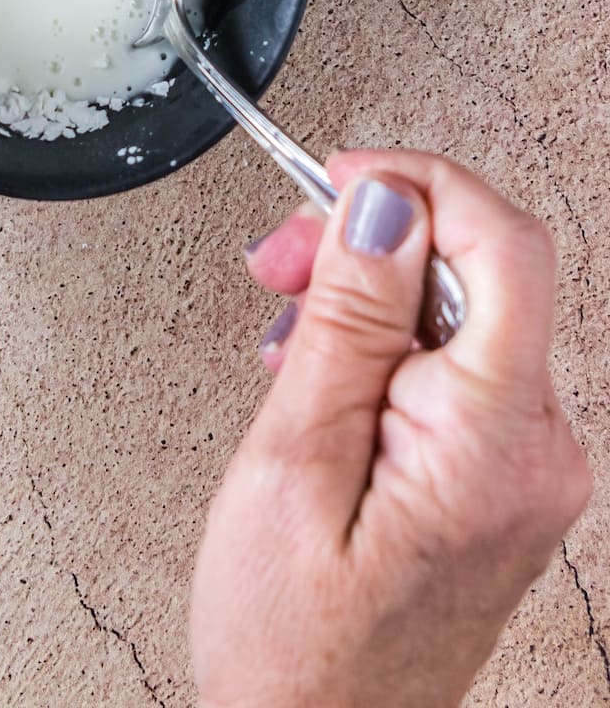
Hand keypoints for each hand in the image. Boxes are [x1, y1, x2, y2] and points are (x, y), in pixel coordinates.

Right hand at [190, 152, 589, 707]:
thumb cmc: (292, 642)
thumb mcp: (293, 460)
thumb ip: (347, 321)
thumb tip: (386, 204)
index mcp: (493, 444)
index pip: (505, 247)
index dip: (423, 183)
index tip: (343, 176)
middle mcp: (536, 453)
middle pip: (483, 269)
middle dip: (377, 236)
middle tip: (283, 253)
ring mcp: (527, 468)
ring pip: (465, 310)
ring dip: (372, 288)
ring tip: (286, 322)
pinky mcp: (502, 478)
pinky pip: (459, 364)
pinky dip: (386, 340)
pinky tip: (323, 366)